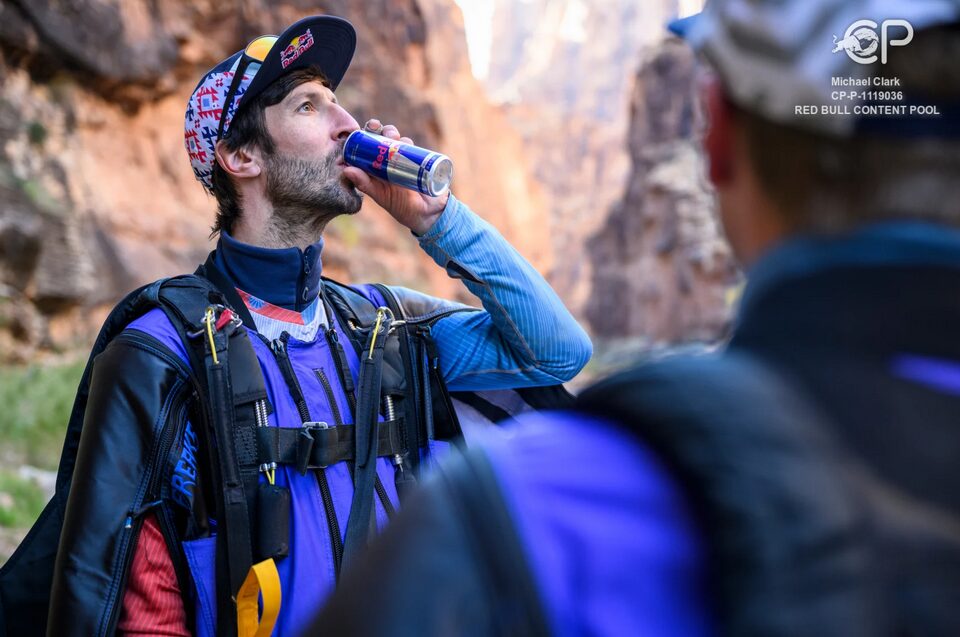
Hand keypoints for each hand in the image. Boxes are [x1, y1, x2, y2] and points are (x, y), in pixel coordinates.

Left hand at [342, 119, 448, 234]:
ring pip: (397, 139)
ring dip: (392, 133)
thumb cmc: (402, 207)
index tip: (358, 131)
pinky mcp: (419, 159)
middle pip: (382, 138)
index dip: (363, 136)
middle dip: (379, 130)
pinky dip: (408, 143)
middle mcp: (390, 161)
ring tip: (392, 139)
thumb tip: (346, 169)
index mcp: (377, 167)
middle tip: (376, 128)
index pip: (367, 147)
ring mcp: (405, 159)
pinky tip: (406, 144)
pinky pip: (412, 146)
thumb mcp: (382, 196)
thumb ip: (365, 184)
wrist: (428, 214)